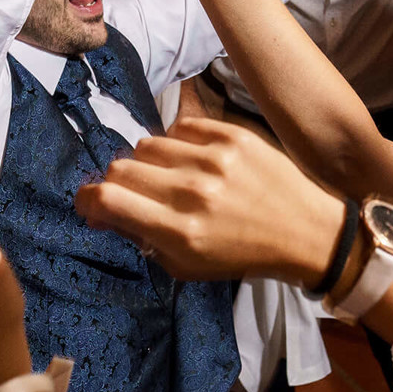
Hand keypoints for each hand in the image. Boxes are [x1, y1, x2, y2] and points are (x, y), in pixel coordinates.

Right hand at [74, 119, 345, 288]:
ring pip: (148, 144)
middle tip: (134, 194)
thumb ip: (142, 237)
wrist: (305, 232)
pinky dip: (178, 143)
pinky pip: (180, 126)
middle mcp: (193, 191)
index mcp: (180, 231)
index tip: (91, 203)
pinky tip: (194, 160)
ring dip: (150, 162)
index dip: (87, 199)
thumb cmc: (241, 254)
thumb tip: (103, 209)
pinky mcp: (233, 134)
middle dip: (118, 183)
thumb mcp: (186, 265)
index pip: (107, 198)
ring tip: (171, 178)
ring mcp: (214, 158)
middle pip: (120, 167)